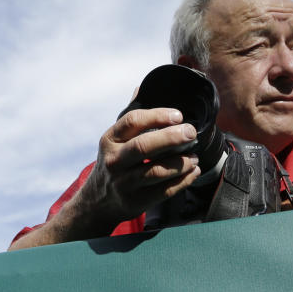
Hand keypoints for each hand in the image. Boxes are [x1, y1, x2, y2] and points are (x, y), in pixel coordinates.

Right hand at [75, 106, 202, 235]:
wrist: (97, 202)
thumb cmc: (113, 163)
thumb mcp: (114, 140)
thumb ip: (130, 117)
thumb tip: (141, 88)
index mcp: (110, 140)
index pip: (132, 121)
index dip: (157, 116)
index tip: (178, 115)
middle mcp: (114, 161)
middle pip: (144, 146)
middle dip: (171, 138)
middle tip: (190, 133)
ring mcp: (124, 183)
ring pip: (156, 171)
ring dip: (180, 163)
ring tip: (194, 156)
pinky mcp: (136, 201)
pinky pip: (164, 191)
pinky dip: (183, 181)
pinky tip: (193, 172)